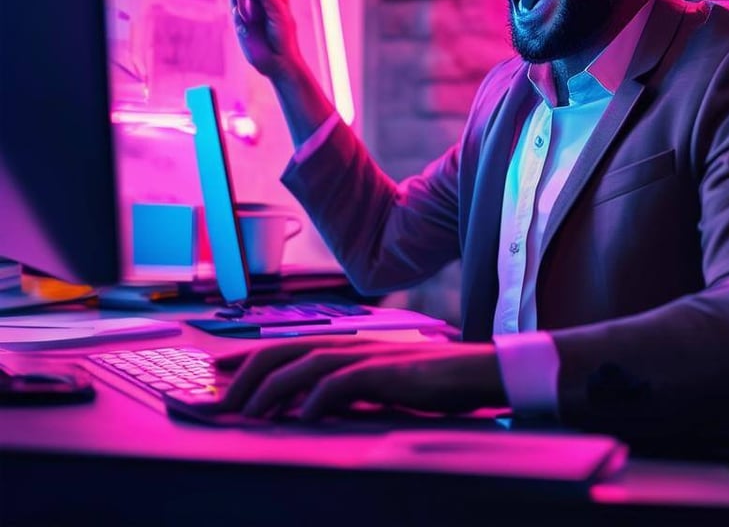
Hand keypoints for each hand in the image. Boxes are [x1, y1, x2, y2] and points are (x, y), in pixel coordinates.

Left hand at [215, 336, 506, 420]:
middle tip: (221, 402)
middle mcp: (351, 345)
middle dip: (247, 375)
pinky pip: (343, 382)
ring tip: (249, 413)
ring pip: (306, 364)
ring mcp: (367, 356)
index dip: (249, 357)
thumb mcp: (378, 385)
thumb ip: (345, 389)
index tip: (219, 374)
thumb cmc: (429, 381)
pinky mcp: (386, 373)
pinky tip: (303, 416)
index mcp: (346, 346)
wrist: (475, 371)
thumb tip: (306, 406)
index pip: (286, 345)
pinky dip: (318, 397)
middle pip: (286, 350)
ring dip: (273, 388)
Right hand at [230, 0, 303, 79]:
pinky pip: (234, 10)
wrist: (278, 60)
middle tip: (258, 7)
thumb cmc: (283, 37)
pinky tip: (245, 27)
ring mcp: (250, 15)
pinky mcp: (240, 25)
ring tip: (249, 17)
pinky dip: (237, 14)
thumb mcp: (279, 11)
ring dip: (240, 0)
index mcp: (276, 1)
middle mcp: (262, 6)